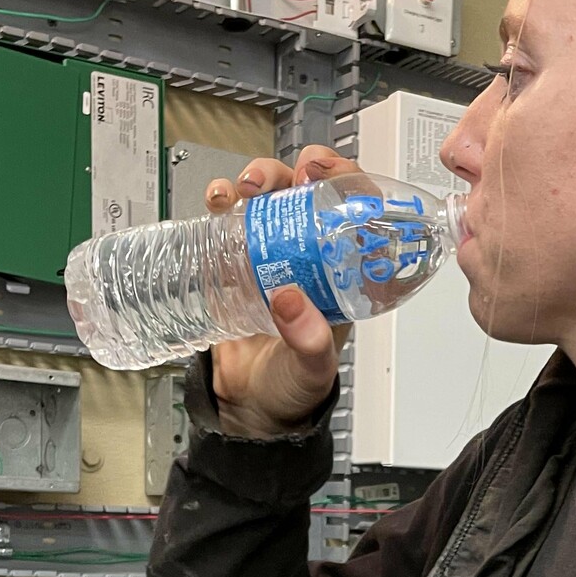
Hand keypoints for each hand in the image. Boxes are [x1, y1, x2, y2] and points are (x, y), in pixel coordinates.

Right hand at [203, 144, 359, 437]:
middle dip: (299, 169)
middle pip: (312, 192)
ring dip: (259, 176)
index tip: (328, 175)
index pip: (357, 213)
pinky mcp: (232, 257)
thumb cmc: (294, 388)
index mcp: (342, 275)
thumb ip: (309, 341)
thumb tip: (290, 301)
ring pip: (271, 195)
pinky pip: (229, 216)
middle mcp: (308, 255)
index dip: (348, 182)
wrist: (248, 407)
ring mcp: (269, 252)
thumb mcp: (313, 368)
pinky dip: (221, 198)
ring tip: (244, 188)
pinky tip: (218, 201)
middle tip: (289, 175)